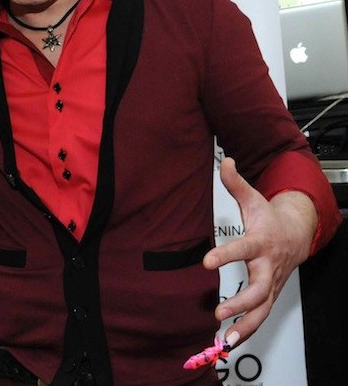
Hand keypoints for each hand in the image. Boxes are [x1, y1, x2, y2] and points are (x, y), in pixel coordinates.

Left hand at [203, 157, 317, 345]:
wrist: (296, 232)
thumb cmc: (269, 217)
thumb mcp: (253, 199)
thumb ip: (235, 183)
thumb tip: (225, 162)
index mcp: (261, 242)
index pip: (243, 249)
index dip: (226, 255)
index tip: (208, 262)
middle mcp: (268, 266)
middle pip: (259, 289)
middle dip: (240, 302)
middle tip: (219, 311)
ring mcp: (271, 283)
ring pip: (262, 309)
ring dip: (245, 325)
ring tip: (226, 339)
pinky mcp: (270, 294)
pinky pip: (261, 315)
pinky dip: (248, 330)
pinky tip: (230, 342)